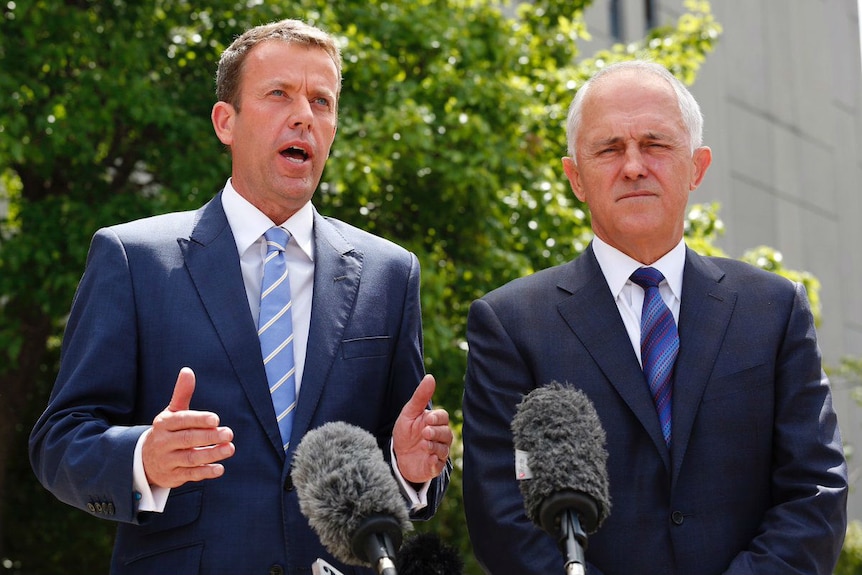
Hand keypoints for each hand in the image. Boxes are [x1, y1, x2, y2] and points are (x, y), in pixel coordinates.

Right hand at [142, 367, 234, 487]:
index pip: (182, 420)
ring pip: (190, 458)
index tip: (215, 419)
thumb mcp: (172, 412)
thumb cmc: (167, 431)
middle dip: (209, 436)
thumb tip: (187, 370)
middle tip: (229, 433)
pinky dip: (204, 472)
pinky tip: (219, 469)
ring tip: (230, 449)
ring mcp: (167, 460)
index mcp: (164, 423)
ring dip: (211, 454)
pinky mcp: (172, 476)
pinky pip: (189, 475)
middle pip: (187, 439)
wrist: (144, 460)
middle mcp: (164, 442)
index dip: (198, 419)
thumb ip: (182, 393)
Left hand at [392, 374, 452, 483]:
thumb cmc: (405, 432)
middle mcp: (440, 437)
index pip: (444, 417)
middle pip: (446, 433)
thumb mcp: (409, 413)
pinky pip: (439, 465)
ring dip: (435, 446)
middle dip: (436, 432)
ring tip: (424, 444)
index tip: (427, 419)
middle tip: (425, 432)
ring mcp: (438, 452)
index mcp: (435, 423)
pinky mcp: (434, 467)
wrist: (397, 456)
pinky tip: (428, 458)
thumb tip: (430, 377)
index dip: (437, 418)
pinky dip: (434, 462)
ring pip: (444, 449)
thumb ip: (420, 396)